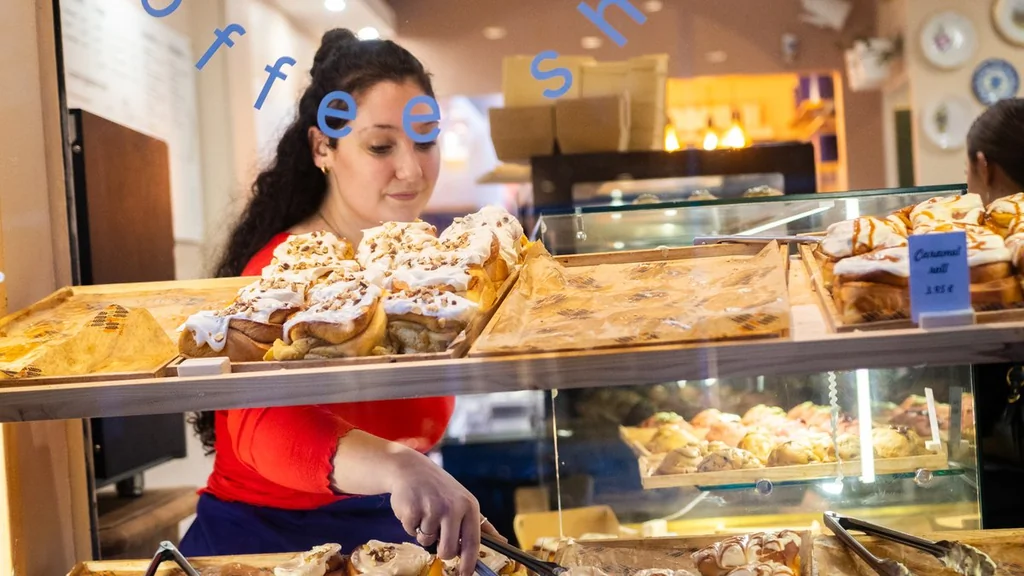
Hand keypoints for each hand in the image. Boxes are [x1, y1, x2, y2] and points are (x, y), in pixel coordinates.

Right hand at [387, 450, 486, 575]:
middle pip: (448, 550)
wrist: (410, 469)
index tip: (465, 574)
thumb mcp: (464, 500)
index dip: (469, 563)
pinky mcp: (412, 510)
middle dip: (442, 550)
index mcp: (469, 506)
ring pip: (427, 541)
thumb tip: (502, 541)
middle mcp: (453, 507)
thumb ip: (481, 524)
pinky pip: (411, 532)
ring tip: (425, 512)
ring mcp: (432, 509)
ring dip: (424, 532)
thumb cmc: (440, 489)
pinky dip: (410, 525)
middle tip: (438, 535)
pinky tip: (414, 508)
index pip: (473, 543)